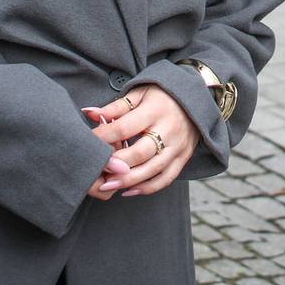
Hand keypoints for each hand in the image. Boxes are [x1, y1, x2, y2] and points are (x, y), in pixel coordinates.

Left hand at [83, 85, 200, 197]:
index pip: (125, 127)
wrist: (195, 96)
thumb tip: (89, 113)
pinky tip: (128, 190)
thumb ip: (115, 107)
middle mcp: (169, 128)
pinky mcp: (184, 156)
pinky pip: (166, 178)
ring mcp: (178, 145)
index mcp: (155, 109)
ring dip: (128, 181)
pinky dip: (147, 188)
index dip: (104, 137)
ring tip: (108, 185)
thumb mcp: (140, 94)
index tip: (88, 142)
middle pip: (140, 152)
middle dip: (116, 164)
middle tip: (97, 171)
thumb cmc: (161, 95)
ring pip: (153, 169)